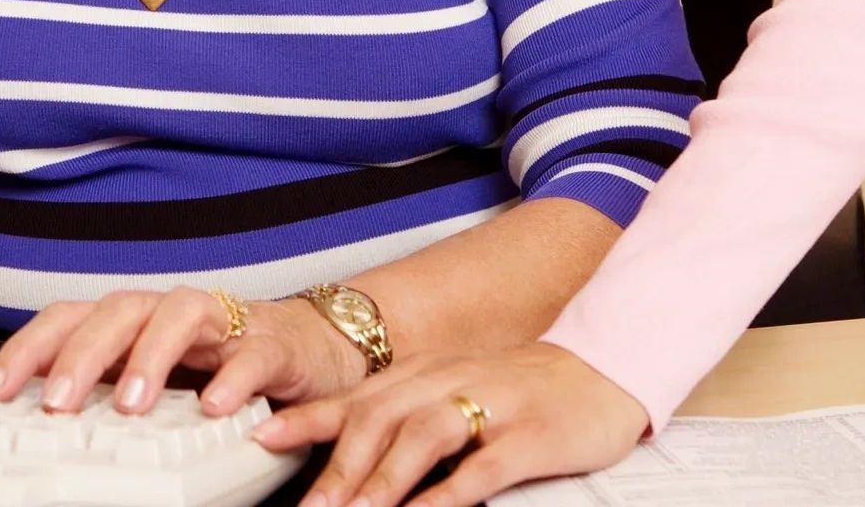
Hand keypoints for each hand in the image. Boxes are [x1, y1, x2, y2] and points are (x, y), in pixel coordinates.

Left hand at [0, 287, 367, 417]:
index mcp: (135, 321)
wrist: (313, 346)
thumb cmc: (222, 362)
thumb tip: (37, 421)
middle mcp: (171, 313)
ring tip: (131, 404)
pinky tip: (215, 407)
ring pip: (180, 317)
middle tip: (57, 403)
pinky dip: (232, 378)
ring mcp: (223, 324)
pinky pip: (252, 355)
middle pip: (118, 312)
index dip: (29, 349)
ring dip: (151, 358)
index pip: (71, 318)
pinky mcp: (273, 345)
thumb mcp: (156, 375)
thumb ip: (107, 387)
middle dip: (82, 355)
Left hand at [251, 341, 648, 506]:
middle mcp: (447, 381)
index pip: (354, 397)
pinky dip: (447, 493)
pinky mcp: (529, 436)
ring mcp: (489, 405)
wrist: (601, 370)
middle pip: (378, 419)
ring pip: (421, 437)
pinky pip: (482, 466)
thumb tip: (343, 461)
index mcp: (422, 373)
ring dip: (381, 481)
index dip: (307, 420)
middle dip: (337, 468)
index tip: (263, 441)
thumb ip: (400, 418)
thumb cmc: (516, 391)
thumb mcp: (450, 392)